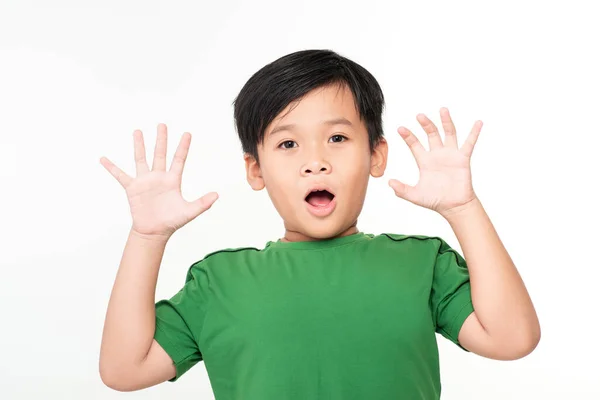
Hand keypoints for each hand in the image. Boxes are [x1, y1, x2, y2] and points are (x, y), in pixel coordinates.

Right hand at [100, 123, 217, 237]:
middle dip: (161, 139)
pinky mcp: (132, 188)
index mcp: (173, 180)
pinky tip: (103, 158)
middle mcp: (159, 177)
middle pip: (160, 154)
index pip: (179, 159)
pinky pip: (120, 175)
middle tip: (162, 124)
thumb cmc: (172, 222)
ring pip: (141, 159)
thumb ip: (203, 203)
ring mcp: (145, 181)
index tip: (187, 133)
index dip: (183, 147)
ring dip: (139, 145)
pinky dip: (111, 167)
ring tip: (137, 131)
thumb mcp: (189, 212)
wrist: (154, 232)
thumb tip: (217, 195)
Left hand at [388, 108, 481, 216]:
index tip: (400, 128)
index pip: (415, 144)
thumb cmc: (435, 200)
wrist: (453, 207)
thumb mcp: (415, 195)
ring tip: (443, 110)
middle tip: (419, 115)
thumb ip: (402, 189)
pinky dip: (474, 133)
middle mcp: (437, 155)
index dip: (408, 136)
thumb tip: (389, 182)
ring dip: (446, 122)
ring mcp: (450, 155)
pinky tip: (478, 122)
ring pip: (448, 134)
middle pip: (431, 134)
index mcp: (425, 161)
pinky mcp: (463, 159)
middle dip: (426, 124)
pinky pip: (469, 143)